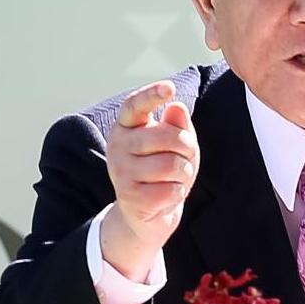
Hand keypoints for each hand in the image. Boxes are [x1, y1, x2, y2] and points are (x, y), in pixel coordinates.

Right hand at [99, 80, 199, 279]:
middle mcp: (117, 145)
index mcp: (126, 126)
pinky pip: (169, 190)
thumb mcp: (176, 146)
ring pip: (171, 165)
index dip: (151, 95)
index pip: (135, 105)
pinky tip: (167, 195)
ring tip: (176, 179)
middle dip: (187, 149)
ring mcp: (120, 171)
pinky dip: (178, 193)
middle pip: (166, 137)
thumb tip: (177, 108)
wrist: (146, 215)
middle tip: (185, 161)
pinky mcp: (129, 197)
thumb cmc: (162, 173)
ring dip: (184, 174)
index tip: (169, 87)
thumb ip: (178, 126)